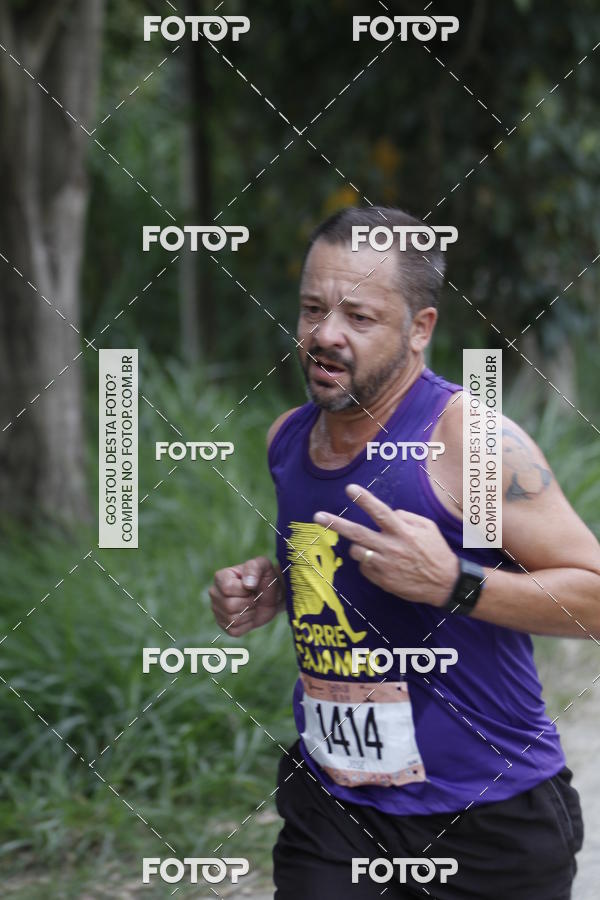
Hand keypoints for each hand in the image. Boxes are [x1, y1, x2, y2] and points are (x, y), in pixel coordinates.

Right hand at [208, 556, 283, 635]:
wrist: (272, 595)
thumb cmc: (265, 577)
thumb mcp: (263, 566)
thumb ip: (254, 569)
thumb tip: (248, 584)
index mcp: (220, 577)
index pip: (227, 588)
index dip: (244, 590)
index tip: (252, 586)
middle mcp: (215, 593)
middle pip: (229, 606)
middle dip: (249, 603)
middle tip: (255, 597)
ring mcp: (218, 610)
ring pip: (232, 620)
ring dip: (249, 614)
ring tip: (252, 605)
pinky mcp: (225, 625)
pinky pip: (235, 630)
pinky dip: (247, 625)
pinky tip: (250, 615)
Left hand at [314, 483, 458, 606]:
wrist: (444, 584)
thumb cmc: (435, 552)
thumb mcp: (427, 527)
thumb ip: (406, 517)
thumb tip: (389, 513)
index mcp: (402, 532)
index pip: (380, 512)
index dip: (364, 500)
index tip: (349, 488)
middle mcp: (391, 547)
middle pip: (357, 533)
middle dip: (335, 524)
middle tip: (317, 516)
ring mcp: (384, 566)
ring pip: (356, 551)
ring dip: (356, 546)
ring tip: (370, 546)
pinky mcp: (382, 580)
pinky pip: (364, 567)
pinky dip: (367, 561)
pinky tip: (381, 562)